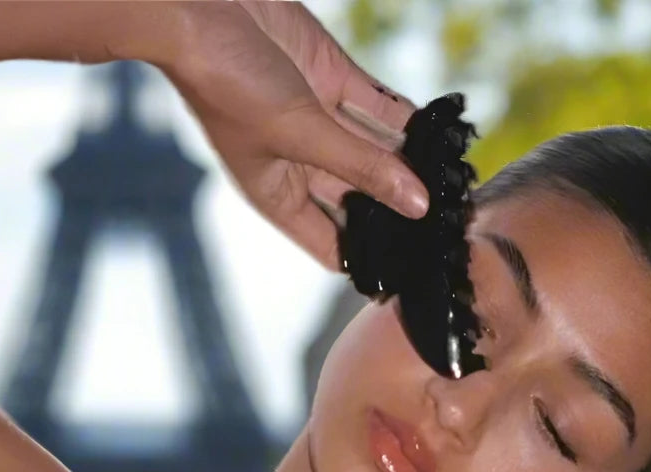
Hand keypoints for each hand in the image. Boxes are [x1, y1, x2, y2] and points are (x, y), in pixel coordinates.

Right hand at [153, 2, 428, 270]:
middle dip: (399, 211)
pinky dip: (409, 121)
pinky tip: (441, 136)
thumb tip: (416, 206)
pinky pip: (379, 108)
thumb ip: (364, 167)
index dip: (369, 259)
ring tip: (455, 184)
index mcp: (281, 196)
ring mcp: (319, 122)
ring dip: (411, 165)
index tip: (410, 268)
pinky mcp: (332, 78)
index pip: (334, 245)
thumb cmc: (227, 83)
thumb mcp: (302, 135)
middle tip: (446, 223)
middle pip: (362, 202)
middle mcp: (302, 165)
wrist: (195, 7)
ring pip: (376, 153)